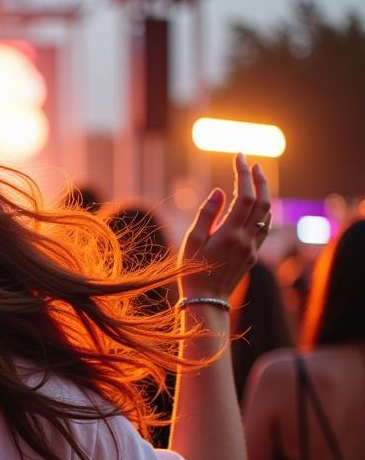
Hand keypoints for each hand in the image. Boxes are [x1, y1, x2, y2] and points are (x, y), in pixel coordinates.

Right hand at [179, 153, 270, 298]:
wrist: (206, 302)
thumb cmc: (192, 271)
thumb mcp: (192, 242)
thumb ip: (207, 215)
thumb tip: (221, 192)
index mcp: (230, 234)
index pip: (245, 196)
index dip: (243, 174)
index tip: (238, 157)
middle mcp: (247, 239)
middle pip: (263, 202)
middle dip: (259, 179)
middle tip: (252, 163)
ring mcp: (253, 248)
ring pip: (268, 214)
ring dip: (264, 193)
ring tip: (256, 179)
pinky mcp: (254, 256)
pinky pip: (264, 227)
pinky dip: (263, 210)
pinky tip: (256, 204)